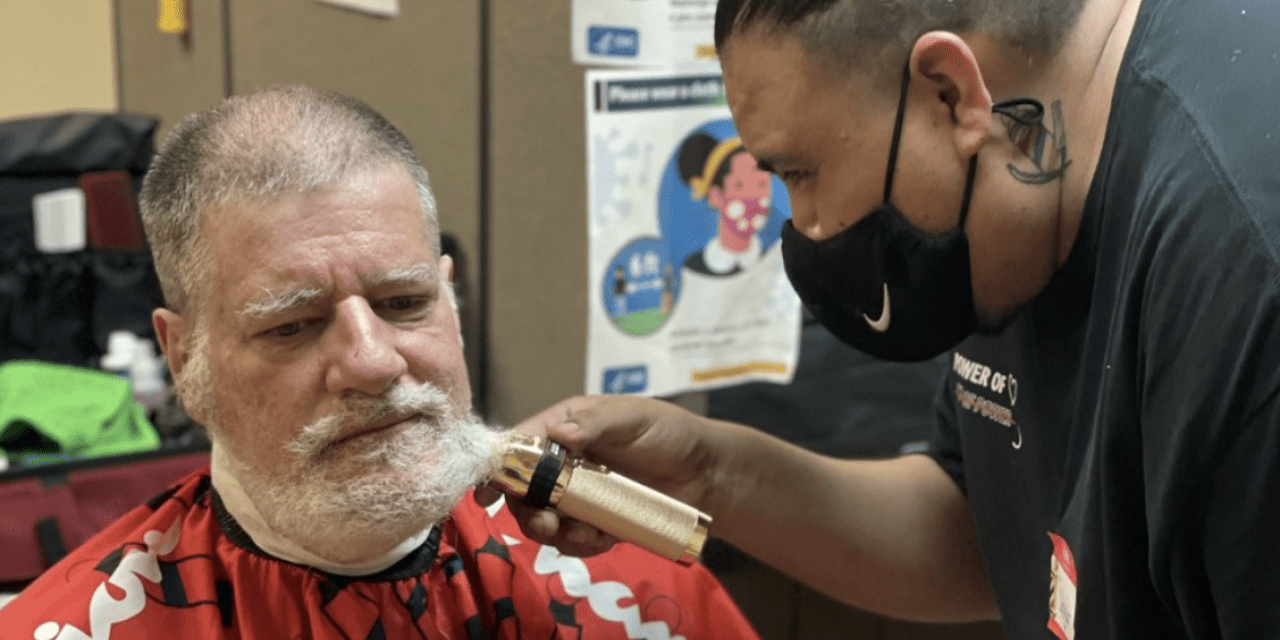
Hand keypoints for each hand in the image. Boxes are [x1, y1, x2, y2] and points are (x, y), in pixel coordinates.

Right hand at [476, 395, 718, 557]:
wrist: (706, 472)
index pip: (519, 445)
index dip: (498, 466)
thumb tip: (560, 433)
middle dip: (528, 510)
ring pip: (545, 520)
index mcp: (565, 428)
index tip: (485, 492)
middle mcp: (564, 463)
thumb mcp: (634, 417)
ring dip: (554, 532)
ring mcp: (578, 495)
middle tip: (546, 523)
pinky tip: (601, 539)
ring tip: (584, 534)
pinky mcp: (595, 522)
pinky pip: (574, 540)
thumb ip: (597, 422)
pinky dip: (580, 544)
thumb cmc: (668, 432)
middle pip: (524, 490)